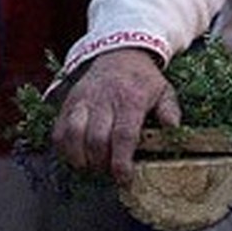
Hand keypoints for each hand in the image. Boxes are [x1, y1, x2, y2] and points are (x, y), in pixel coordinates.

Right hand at [52, 48, 180, 184]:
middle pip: (96, 139)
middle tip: (108, 173)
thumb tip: (173, 129)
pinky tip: (74, 156)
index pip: (123, 135)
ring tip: (90, 167)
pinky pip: (59, 129)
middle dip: (101, 163)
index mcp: (131, 100)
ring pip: (73, 134)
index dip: (121, 162)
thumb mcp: (164, 90)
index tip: (123, 179)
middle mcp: (105, 100)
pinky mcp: (69, 102)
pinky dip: (63, 148)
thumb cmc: (143, 79)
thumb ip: (169, 110)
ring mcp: (84, 100)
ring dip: (79, 158)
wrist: (120, 51)